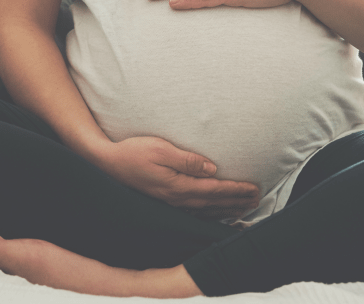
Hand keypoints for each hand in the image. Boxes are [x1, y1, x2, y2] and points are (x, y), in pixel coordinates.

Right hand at [97, 136, 260, 219]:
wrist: (105, 164)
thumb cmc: (131, 152)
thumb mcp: (160, 149)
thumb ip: (186, 160)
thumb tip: (211, 169)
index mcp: (178, 185)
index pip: (215, 189)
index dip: (236, 190)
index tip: (255, 189)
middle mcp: (176, 198)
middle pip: (214, 203)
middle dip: (237, 202)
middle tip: (258, 200)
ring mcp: (169, 203)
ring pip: (205, 210)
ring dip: (227, 210)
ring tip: (245, 209)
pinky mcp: (163, 202)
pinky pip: (193, 212)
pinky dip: (210, 214)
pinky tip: (216, 214)